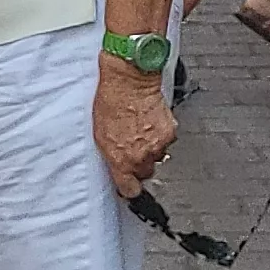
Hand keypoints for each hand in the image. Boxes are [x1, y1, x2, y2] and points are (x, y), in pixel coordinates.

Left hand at [92, 65, 175, 197]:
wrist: (129, 80)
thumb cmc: (111, 101)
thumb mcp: (100, 134)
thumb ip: (111, 155)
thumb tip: (116, 165)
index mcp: (121, 159)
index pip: (130, 189)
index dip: (129, 187)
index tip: (128, 185)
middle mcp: (141, 156)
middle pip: (145, 173)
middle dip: (140, 164)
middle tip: (134, 148)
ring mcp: (157, 145)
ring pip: (158, 157)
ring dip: (151, 148)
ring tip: (141, 131)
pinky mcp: (169, 132)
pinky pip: (166, 141)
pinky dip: (161, 135)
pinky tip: (150, 122)